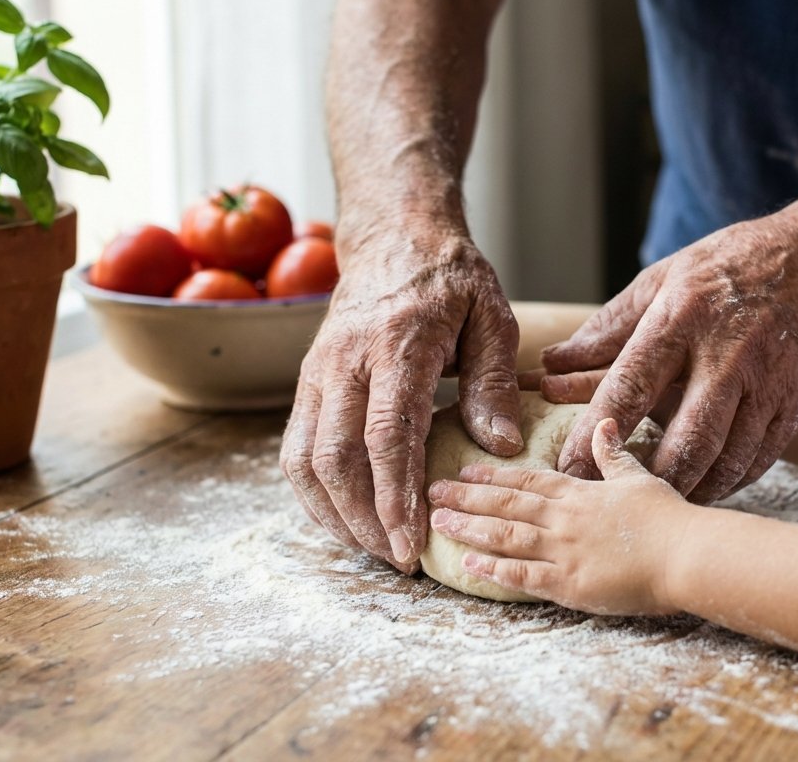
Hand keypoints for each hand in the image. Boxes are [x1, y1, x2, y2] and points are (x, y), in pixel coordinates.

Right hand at [280, 223, 523, 570]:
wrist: (393, 238)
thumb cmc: (450, 280)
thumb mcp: (491, 317)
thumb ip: (493, 382)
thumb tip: (500, 446)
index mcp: (396, 344)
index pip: (385, 433)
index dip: (395, 496)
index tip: (413, 542)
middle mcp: (345, 361)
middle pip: (335, 457)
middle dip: (364, 519)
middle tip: (401, 560)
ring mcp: (318, 373)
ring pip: (305, 460)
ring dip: (335, 515)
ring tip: (375, 549)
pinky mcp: (307, 384)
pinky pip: (297, 450)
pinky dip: (315, 495)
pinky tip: (347, 521)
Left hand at [428, 418, 697, 614]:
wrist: (687, 554)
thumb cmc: (670, 518)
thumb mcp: (639, 477)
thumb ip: (614, 455)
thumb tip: (605, 423)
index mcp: (580, 492)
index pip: (527, 478)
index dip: (493, 473)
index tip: (464, 467)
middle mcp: (564, 518)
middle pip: (506, 503)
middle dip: (467, 496)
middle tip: (433, 490)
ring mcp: (564, 551)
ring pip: (505, 535)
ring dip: (470, 527)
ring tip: (439, 521)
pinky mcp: (569, 584)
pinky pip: (523, 575)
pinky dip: (493, 570)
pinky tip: (468, 565)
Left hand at [539, 216, 797, 502]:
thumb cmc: (728, 268)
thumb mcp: (663, 280)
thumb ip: (608, 328)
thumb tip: (551, 363)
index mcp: (683, 318)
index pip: (630, 386)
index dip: (595, 434)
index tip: (567, 469)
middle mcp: (728, 354)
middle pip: (686, 438)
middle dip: (647, 481)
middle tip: (613, 508)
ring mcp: (768, 383)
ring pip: (726, 459)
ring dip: (689, 491)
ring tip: (656, 507)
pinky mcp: (797, 404)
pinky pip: (757, 460)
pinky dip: (727, 482)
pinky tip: (702, 488)